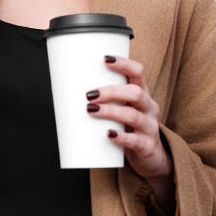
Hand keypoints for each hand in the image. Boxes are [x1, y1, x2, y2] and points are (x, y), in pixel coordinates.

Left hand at [85, 55, 171, 179]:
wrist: (150, 156)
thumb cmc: (129, 127)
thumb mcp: (122, 109)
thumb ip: (103, 99)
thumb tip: (66, 90)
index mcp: (142, 93)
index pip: (138, 72)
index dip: (123, 64)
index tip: (104, 59)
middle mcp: (148, 107)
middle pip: (135, 93)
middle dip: (111, 91)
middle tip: (89, 95)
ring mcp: (150, 127)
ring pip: (132, 115)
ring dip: (110, 111)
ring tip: (91, 110)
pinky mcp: (147, 146)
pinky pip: (135, 141)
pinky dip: (121, 137)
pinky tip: (109, 135)